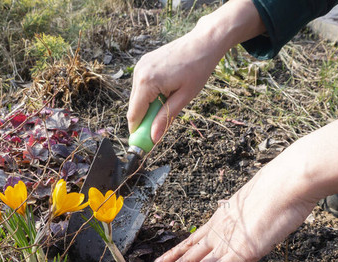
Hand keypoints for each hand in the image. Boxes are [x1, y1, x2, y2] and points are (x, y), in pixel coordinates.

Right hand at [127, 0, 265, 142]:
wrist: (203, 42)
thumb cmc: (198, 68)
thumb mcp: (184, 97)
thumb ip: (166, 118)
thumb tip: (154, 138)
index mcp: (147, 82)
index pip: (134, 115)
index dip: (138, 132)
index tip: (145, 144)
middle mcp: (139, 73)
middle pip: (134, 108)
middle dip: (144, 121)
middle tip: (159, 129)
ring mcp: (140, 66)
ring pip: (137, 98)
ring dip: (148, 107)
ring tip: (170, 102)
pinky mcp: (144, 63)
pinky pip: (141, 87)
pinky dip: (150, 95)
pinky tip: (166, 92)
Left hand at [139, 116, 337, 261]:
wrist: (289, 182)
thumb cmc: (282, 188)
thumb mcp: (260, 201)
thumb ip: (250, 212)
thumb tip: (252, 214)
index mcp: (222, 220)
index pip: (192, 242)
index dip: (174, 254)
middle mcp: (219, 233)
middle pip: (186, 258)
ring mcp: (227, 244)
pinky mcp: (239, 254)